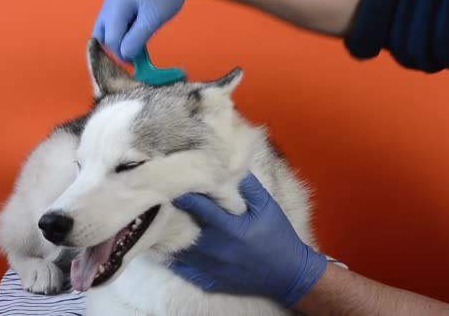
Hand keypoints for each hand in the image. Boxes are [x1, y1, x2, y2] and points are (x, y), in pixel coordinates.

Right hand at [92, 0, 202, 60]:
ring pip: (105, 31)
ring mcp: (111, 2)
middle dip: (117, 49)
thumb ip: (138, 38)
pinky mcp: (117, 3)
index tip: (137, 62)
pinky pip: (112, 24)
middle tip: (135, 57)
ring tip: (135, 47)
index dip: (122, 54)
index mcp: (117, 5)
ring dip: (118, 42)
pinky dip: (121, 34)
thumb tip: (125, 55)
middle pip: (102, 36)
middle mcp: (109, 3)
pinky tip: (135, 37)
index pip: (111, 39)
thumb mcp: (154, 18)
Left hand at [170, 173, 327, 306]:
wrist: (289, 274)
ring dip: (170, 234)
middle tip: (161, 199)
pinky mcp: (208, 281)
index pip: (199, 208)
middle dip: (172, 213)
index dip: (184, 195)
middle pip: (182, 228)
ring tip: (160, 218)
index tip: (172, 183)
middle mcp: (216, 249)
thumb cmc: (278, 236)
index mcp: (230, 229)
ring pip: (178, 249)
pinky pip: (183, 268)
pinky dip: (174, 256)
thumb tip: (230, 166)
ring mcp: (210, 268)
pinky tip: (169, 244)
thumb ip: (250, 188)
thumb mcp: (268, 208)